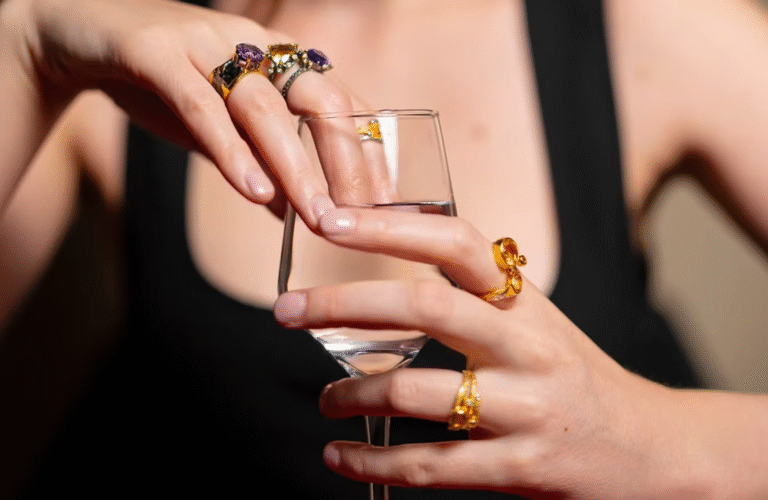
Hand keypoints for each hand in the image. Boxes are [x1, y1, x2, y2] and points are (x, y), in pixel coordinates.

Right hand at [6, 0, 370, 224]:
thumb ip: (261, 164)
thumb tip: (297, 211)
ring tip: (315, 216)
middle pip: (316, 98)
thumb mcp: (222, 128)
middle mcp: (249, 43)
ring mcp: (203, 43)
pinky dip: (230, 151)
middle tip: (360, 216)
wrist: (77, 35)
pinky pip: (200, 106)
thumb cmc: (161, 82)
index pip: (340, 100)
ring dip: (293, 165)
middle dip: (344, 159)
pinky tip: (253, 191)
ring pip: (263, 105)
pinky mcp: (154, 52)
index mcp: (275, 56)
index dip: (367, 148)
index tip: (386, 200)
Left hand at [273, 207, 703, 498]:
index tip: (330, 219)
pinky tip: (340, 458)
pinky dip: (372, 462)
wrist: (649, 448)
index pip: (456, 242)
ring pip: (418, 391)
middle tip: (286, 311)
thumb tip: (389, 268)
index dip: (389, 225)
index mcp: (525, 301)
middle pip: (427, 306)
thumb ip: (474, 298)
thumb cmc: (571, 374)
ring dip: (352, 393)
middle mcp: (528, 345)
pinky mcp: (520, 468)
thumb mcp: (533, 323)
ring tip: (323, 399)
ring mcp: (527, 407)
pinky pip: (430, 465)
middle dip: (344, 304)